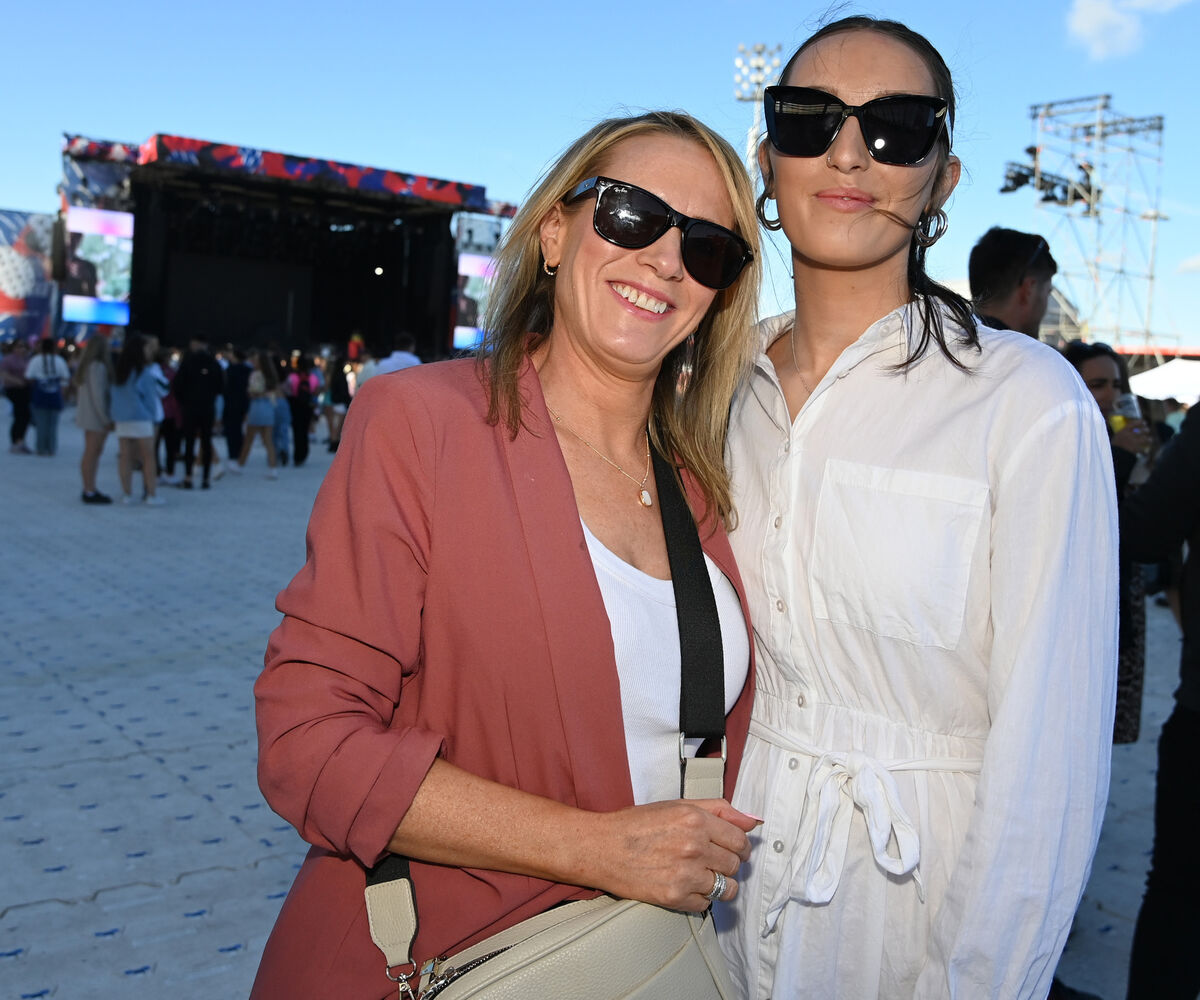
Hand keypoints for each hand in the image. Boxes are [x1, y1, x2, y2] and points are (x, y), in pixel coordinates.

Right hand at [588, 799, 758, 911]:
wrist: (601, 847)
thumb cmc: (636, 825)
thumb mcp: (677, 806)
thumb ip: (719, 810)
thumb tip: (753, 820)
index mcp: (695, 819)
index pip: (740, 839)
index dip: (740, 846)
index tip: (733, 850)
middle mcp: (693, 845)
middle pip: (735, 864)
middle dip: (728, 864)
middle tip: (711, 861)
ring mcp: (685, 873)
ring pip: (727, 888)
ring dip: (718, 884)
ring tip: (701, 876)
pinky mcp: (674, 897)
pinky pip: (706, 905)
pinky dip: (700, 899)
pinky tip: (685, 886)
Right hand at [1112, 419, 1152, 455]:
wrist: (1114, 454)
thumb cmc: (1113, 445)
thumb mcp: (1116, 437)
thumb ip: (1123, 433)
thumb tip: (1129, 430)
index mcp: (1124, 431)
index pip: (1135, 423)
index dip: (1141, 422)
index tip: (1144, 422)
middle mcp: (1131, 435)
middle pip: (1143, 431)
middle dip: (1146, 430)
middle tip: (1147, 430)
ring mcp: (1134, 442)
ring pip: (1146, 439)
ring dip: (1149, 440)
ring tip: (1149, 440)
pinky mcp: (1136, 449)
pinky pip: (1143, 450)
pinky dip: (1145, 451)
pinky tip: (1145, 452)